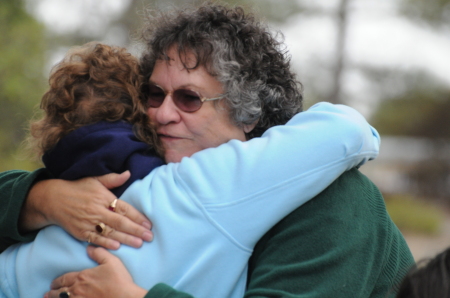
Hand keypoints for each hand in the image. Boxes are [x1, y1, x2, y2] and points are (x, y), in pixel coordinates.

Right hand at [20, 171, 152, 249]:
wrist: (52, 199)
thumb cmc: (78, 188)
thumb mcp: (95, 180)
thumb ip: (112, 179)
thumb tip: (128, 173)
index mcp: (103, 197)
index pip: (124, 208)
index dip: (137, 217)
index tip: (149, 224)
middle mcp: (97, 210)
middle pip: (120, 222)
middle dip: (136, 230)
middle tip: (149, 237)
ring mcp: (88, 222)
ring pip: (110, 232)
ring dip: (125, 239)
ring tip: (139, 243)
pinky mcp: (80, 232)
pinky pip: (95, 239)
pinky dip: (106, 243)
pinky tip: (117, 246)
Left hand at [45, 246, 147, 297]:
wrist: (124, 297)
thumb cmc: (119, 280)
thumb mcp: (112, 262)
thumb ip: (99, 253)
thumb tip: (89, 248)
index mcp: (82, 277)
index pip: (64, 279)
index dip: (57, 281)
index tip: (53, 283)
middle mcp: (77, 290)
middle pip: (60, 291)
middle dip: (53, 292)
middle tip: (48, 292)